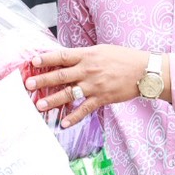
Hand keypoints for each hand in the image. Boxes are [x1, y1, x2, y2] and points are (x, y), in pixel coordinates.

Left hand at [26, 45, 150, 125]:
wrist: (145, 71)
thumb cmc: (124, 58)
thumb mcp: (102, 51)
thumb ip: (84, 56)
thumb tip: (66, 59)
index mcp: (88, 55)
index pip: (63, 56)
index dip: (47, 58)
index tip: (34, 61)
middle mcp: (89, 70)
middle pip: (61, 75)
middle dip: (43, 80)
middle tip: (28, 84)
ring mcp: (95, 85)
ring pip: (70, 93)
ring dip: (53, 100)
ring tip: (39, 105)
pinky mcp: (102, 98)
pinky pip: (85, 109)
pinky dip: (74, 117)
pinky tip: (64, 123)